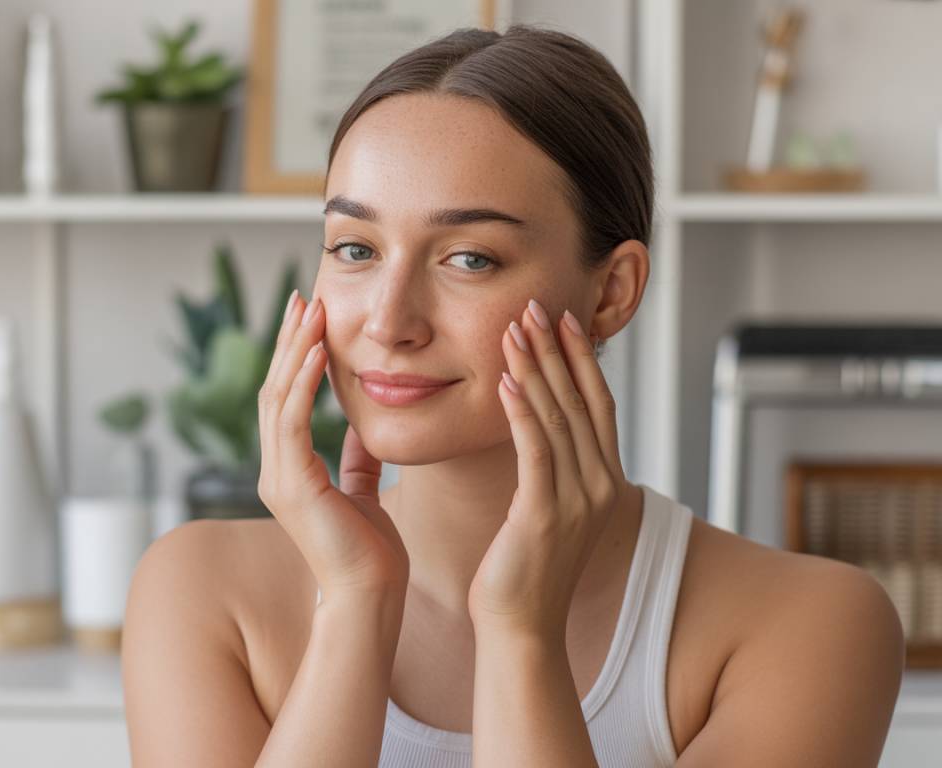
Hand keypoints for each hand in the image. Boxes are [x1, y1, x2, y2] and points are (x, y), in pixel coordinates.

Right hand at [257, 291, 408, 600]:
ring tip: (310, 310)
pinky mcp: (292, 485)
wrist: (371, 596)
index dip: (296, 356)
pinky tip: (317, 351)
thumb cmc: (371, 551)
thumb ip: (356, 459)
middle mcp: (275, 470)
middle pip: (276, 389)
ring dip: (294, 351)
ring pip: (279, 398)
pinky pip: (293, 422)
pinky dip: (304, 383)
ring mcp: (277, 478)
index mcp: (290, 470)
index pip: (287, 399)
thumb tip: (361, 430)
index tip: (311, 317)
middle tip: (303, 297)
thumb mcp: (362, 491)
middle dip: (289, 341)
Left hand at [467, 298, 628, 639]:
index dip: (583, 360)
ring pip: (557, 417)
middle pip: (580, 401)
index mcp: (603, 481)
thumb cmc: (527, 570)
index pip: (598, 405)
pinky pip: (534, 450)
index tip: (565, 320)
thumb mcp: (550, 511)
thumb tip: (543, 431)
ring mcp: (576, 500)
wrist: (523, 628)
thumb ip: (555, 470)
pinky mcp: (543, 514)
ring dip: (536, 368)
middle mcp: (599, 485)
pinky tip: (505, 379)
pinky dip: (521, 411)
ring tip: (517, 328)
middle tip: (538, 305)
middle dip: (558, 350)